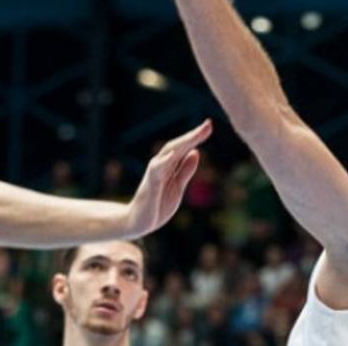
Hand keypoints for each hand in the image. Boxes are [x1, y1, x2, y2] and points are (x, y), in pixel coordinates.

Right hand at [127, 119, 212, 235]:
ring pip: (168, 154)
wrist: (138, 223)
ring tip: (196, 134)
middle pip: (177, 146)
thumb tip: (195, 152)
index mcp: (169, 166)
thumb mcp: (177, 187)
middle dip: (192, 135)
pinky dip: (163, 162)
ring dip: (182, 143)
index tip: (209, 126)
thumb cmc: (157, 204)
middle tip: (208, 124)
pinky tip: (172, 155)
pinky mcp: (149, 186)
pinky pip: (155, 172)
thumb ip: (185, 170)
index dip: (195, 137)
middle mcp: (160, 165)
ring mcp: (154, 175)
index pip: (183, 147)